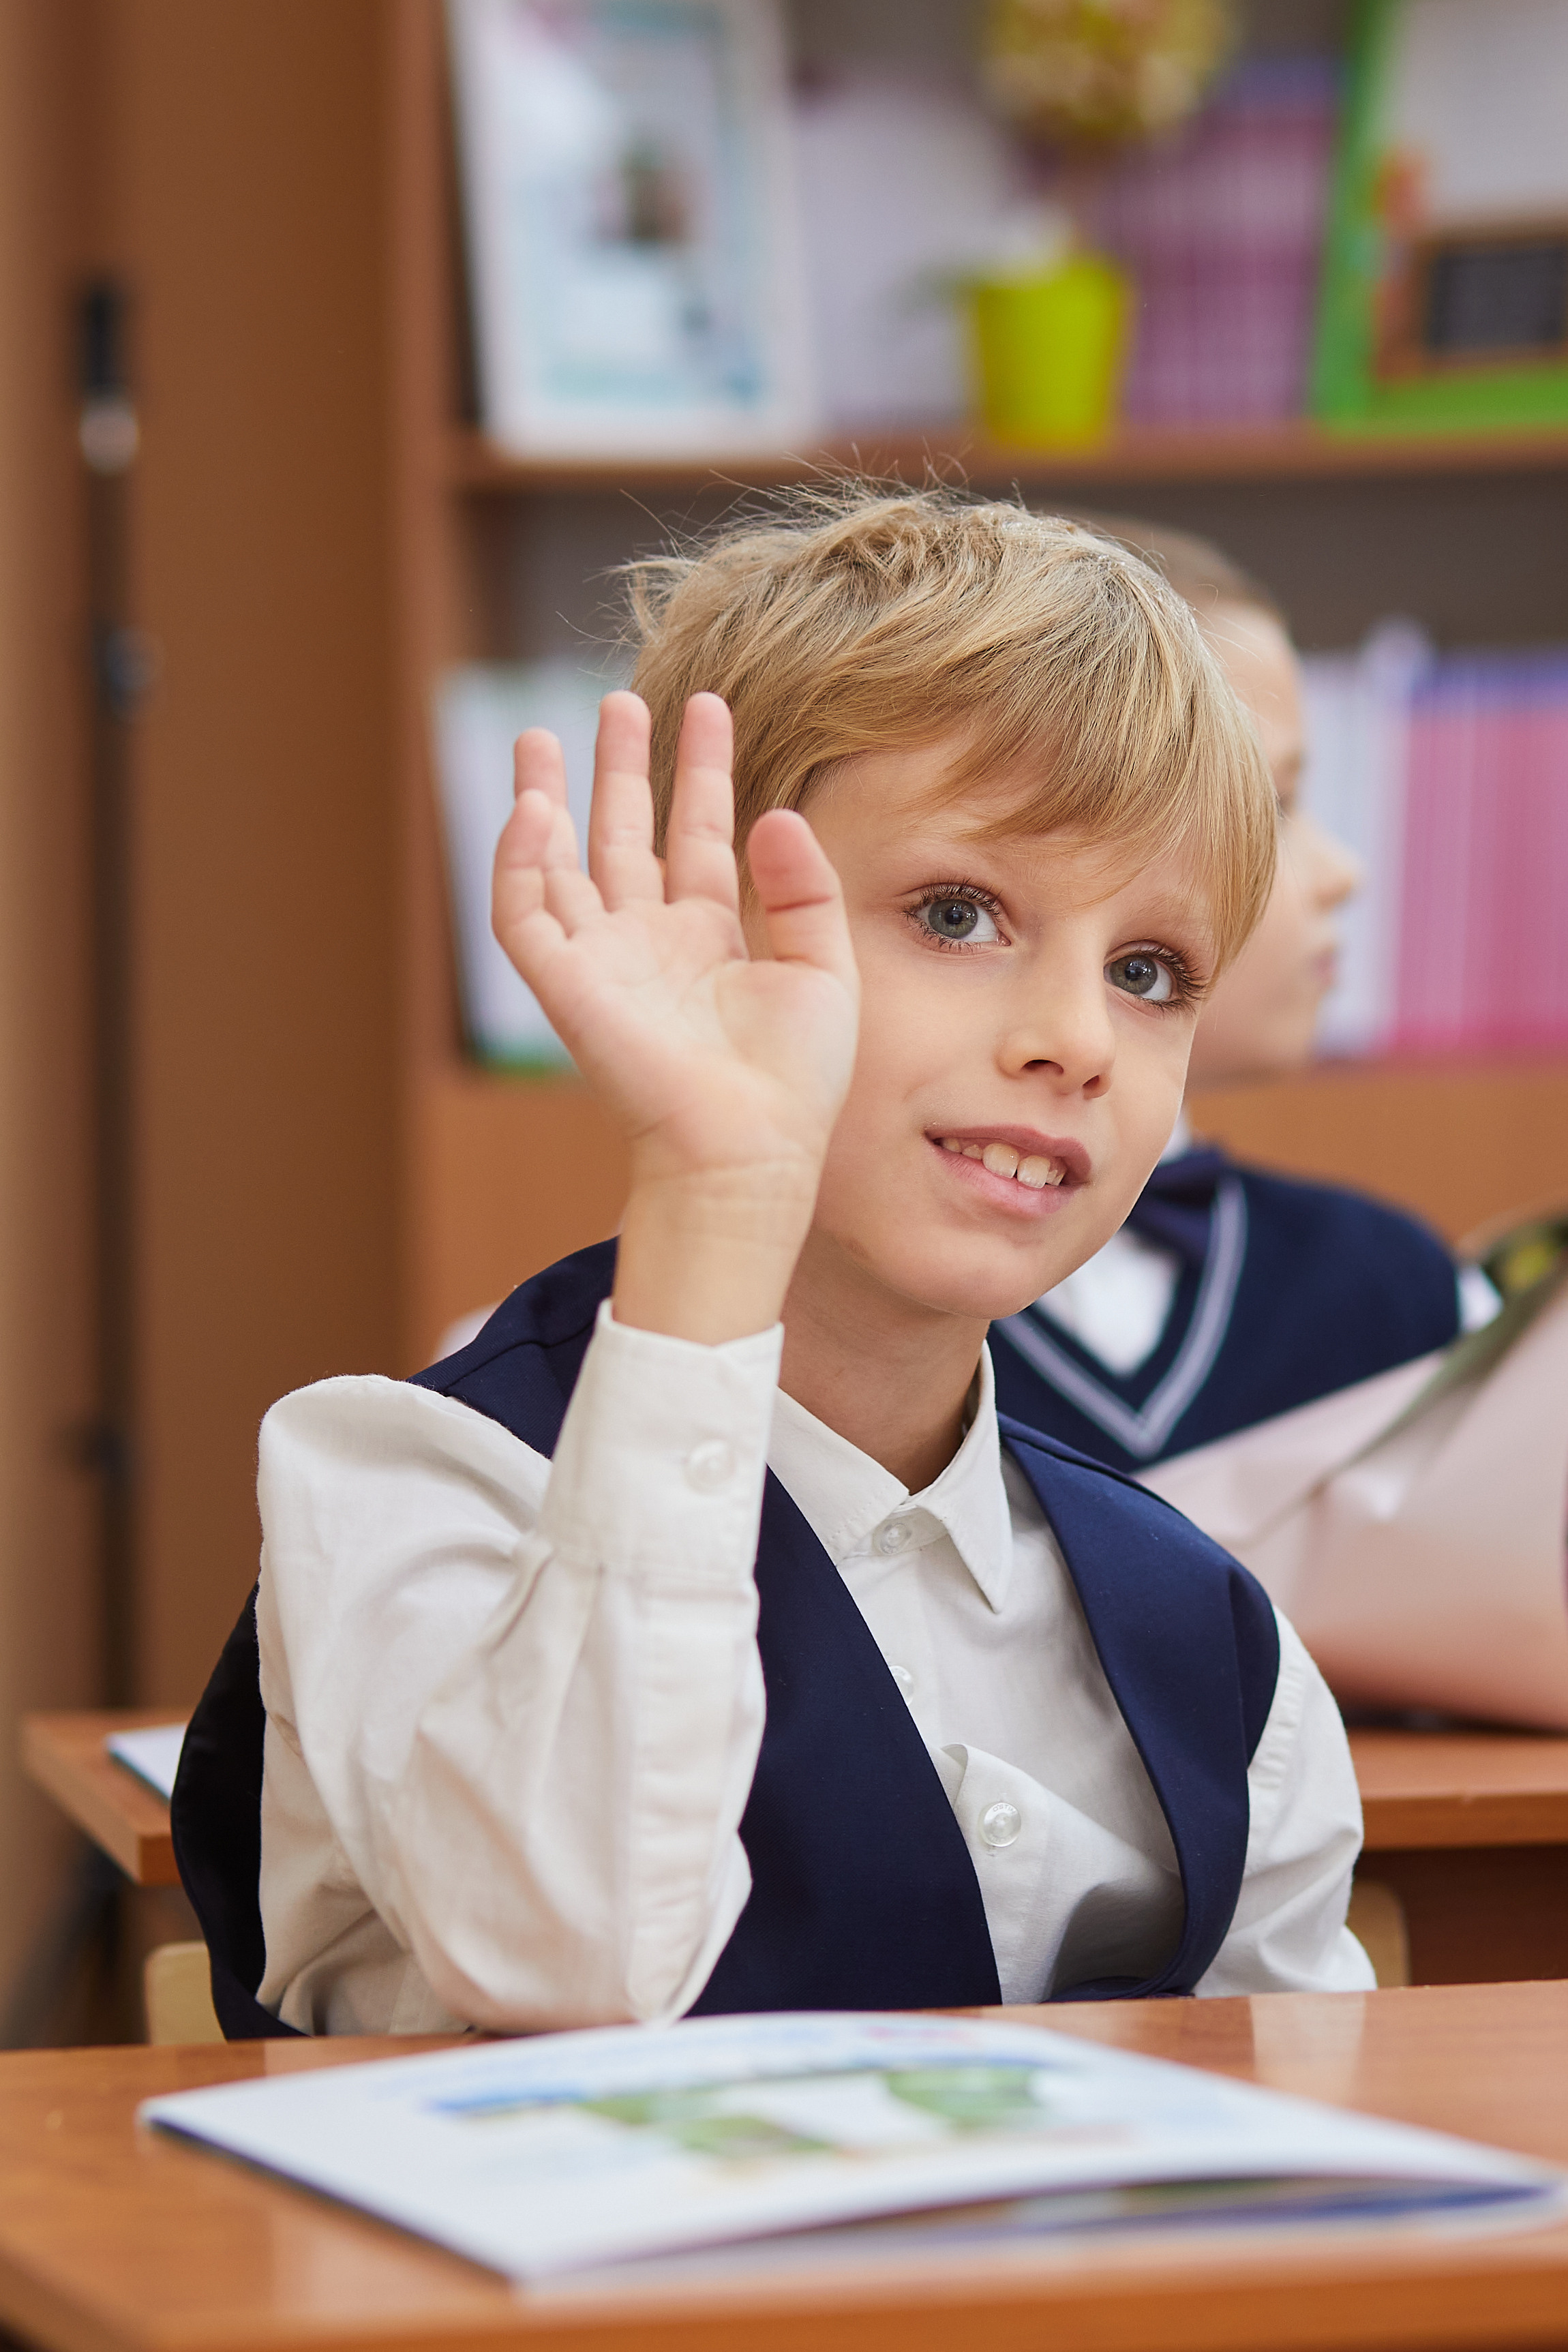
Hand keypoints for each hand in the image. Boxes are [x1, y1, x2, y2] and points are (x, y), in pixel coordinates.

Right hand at [492, 691, 859, 1341]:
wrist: (751, 1146)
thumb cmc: (793, 1081)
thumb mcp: (822, 967)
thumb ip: (803, 888)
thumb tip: (775, 813)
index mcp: (707, 940)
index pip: (695, 834)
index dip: (699, 770)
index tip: (709, 705)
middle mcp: (648, 945)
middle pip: (620, 837)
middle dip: (617, 768)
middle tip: (619, 700)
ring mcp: (602, 963)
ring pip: (557, 864)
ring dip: (546, 799)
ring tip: (541, 733)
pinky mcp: (565, 987)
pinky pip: (524, 914)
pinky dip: (518, 861)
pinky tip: (534, 806)